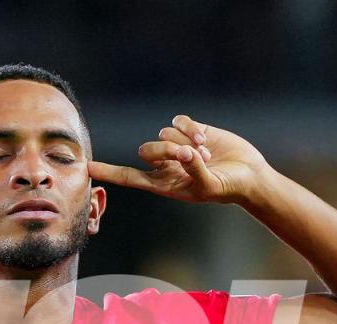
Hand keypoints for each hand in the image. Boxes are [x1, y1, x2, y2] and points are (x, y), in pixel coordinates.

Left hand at [88, 114, 272, 204]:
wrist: (248, 175)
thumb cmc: (227, 188)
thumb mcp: (210, 186)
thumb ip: (194, 171)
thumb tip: (184, 153)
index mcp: (163, 183)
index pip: (129, 177)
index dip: (109, 172)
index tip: (87, 167)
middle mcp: (165, 165)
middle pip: (147, 150)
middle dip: (166, 149)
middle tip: (190, 155)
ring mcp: (177, 146)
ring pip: (164, 133)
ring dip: (185, 140)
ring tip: (206, 153)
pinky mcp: (190, 130)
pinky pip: (178, 121)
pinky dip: (190, 128)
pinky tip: (206, 139)